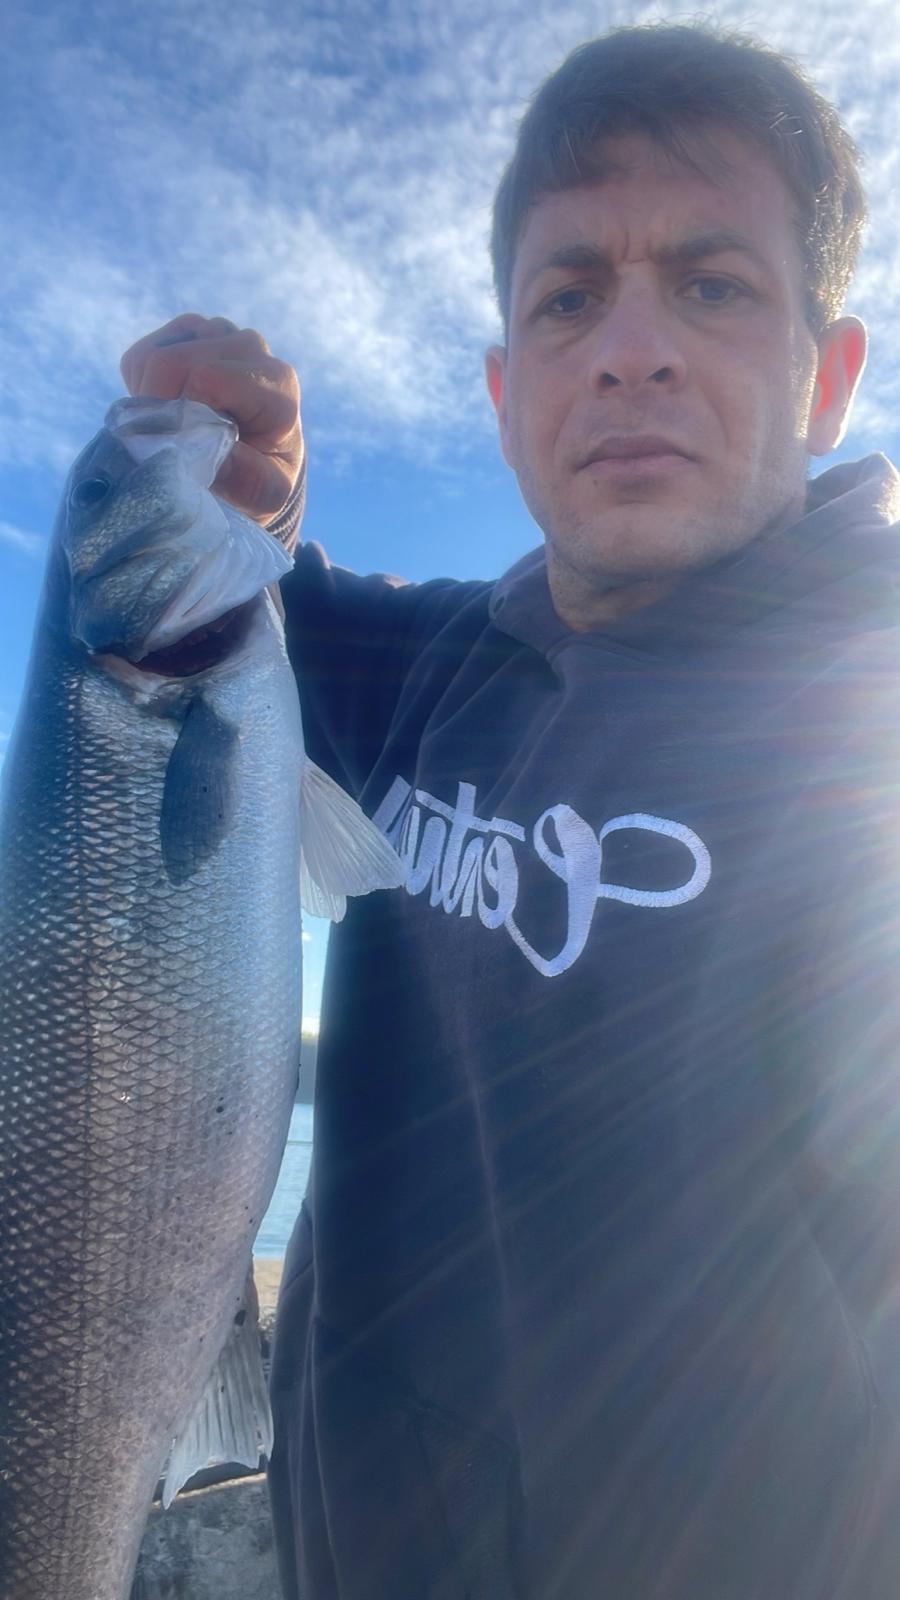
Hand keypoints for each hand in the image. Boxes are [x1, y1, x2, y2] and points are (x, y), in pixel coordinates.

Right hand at [120, 314, 302, 526]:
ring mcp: (217, 333)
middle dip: (160, 408)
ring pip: (153, 356)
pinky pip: (141, 355)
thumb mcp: (266, 494)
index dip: (184, 414)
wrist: (257, 461)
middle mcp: (249, 346)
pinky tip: (167, 409)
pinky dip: (140, 388)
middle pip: (172, 362)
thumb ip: (247, 479)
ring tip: (176, 428)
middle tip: (175, 443)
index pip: (208, 376)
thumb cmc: (262, 478)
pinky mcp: (187, 332)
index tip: (188, 447)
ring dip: (150, 399)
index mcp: (276, 381)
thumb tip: (214, 454)